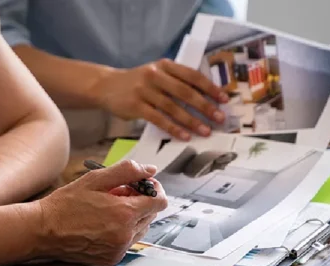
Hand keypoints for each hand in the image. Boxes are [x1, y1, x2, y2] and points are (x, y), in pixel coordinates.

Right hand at [35, 160, 167, 265]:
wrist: (43, 230)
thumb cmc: (65, 205)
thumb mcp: (95, 179)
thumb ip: (127, 171)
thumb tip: (150, 170)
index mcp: (124, 213)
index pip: (160, 202)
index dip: (153, 190)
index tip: (143, 185)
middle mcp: (125, 234)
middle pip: (151, 215)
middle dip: (140, 202)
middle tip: (119, 194)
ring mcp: (119, 249)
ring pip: (141, 230)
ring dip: (132, 218)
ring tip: (109, 209)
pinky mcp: (112, 259)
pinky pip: (128, 242)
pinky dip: (122, 232)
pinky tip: (103, 224)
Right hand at [94, 59, 229, 139]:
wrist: (105, 86)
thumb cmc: (137, 83)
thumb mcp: (156, 74)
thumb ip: (175, 82)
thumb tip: (204, 99)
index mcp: (164, 65)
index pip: (192, 75)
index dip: (209, 88)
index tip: (223, 99)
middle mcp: (155, 75)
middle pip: (185, 92)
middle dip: (205, 106)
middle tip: (219, 118)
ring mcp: (144, 90)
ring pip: (173, 108)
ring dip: (191, 121)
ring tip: (205, 131)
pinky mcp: (135, 106)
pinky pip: (158, 119)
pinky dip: (173, 128)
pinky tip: (184, 136)